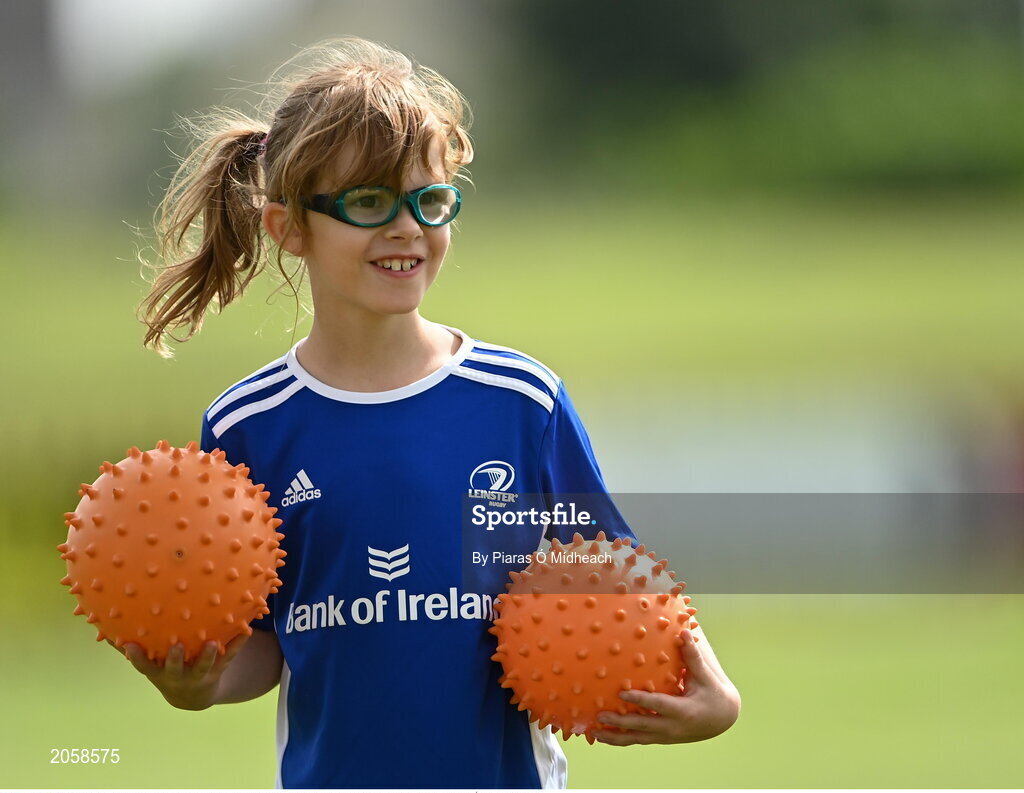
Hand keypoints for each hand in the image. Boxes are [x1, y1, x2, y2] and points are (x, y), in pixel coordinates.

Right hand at [108, 635, 249, 710]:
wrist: (193, 696)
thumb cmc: (165, 670)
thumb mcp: (147, 664)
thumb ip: (126, 646)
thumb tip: (101, 624)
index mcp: (158, 672)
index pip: (144, 666)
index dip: (137, 658)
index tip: (130, 646)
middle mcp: (178, 676)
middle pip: (175, 669)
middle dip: (175, 659)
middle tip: (177, 646)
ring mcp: (199, 675)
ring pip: (204, 666)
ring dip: (208, 655)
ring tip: (212, 642)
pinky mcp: (218, 671)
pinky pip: (230, 657)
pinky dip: (237, 645)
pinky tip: (246, 630)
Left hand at [593, 629, 740, 744]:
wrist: (722, 718)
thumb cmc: (713, 693)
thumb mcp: (706, 676)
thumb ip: (692, 657)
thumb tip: (683, 633)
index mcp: (684, 711)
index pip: (658, 705)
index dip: (640, 700)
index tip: (622, 693)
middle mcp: (673, 727)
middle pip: (643, 726)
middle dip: (621, 722)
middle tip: (600, 714)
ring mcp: (666, 736)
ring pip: (638, 739)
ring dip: (616, 737)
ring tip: (595, 732)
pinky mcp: (661, 738)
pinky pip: (638, 740)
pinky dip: (621, 739)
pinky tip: (603, 736)